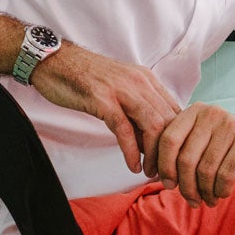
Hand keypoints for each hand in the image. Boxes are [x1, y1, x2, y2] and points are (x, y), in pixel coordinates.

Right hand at [28, 43, 181, 173]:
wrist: (55, 61)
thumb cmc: (86, 79)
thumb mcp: (120, 91)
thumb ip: (137, 113)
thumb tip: (150, 144)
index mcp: (147, 80)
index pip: (175, 112)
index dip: (179, 139)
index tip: (175, 160)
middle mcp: (140, 82)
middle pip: (169, 121)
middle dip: (170, 151)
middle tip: (166, 173)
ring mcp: (122, 90)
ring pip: (152, 125)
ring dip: (154, 154)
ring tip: (150, 172)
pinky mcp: (103, 99)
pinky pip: (124, 129)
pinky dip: (132, 151)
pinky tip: (133, 166)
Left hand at [144, 104, 234, 205]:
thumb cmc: (229, 149)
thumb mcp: (201, 143)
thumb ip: (179, 151)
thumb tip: (152, 173)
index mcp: (194, 111)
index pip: (168, 140)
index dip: (163, 166)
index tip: (166, 184)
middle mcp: (211, 113)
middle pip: (185, 158)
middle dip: (185, 186)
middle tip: (190, 200)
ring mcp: (231, 125)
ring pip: (205, 170)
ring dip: (204, 192)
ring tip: (207, 200)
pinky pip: (224, 175)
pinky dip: (220, 190)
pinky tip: (222, 193)